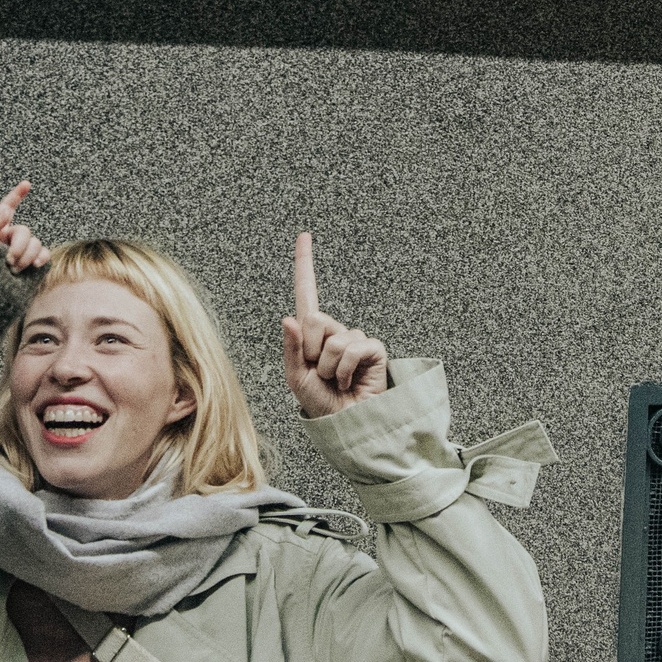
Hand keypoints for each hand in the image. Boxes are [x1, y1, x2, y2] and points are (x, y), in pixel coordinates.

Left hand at [0, 180, 49, 271]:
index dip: (16, 195)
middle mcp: (12, 236)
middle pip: (25, 231)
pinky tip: (35, 265)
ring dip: (26, 256)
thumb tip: (7, 208)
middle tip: (8, 260)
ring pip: (36, 243)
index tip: (26, 184)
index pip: (7, 208)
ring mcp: (24, 249)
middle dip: (18, 246)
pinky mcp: (34, 262)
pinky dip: (41, 258)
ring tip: (13, 270)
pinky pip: (45, 253)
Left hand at [282, 233, 388, 418]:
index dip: (305, 264)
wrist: (348, 425)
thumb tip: (288, 317)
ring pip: (333, 339)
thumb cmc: (321, 405)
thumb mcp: (296, 379)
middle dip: (310, 351)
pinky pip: (353, 347)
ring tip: (335, 382)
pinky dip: (345, 369)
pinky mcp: (372, 348)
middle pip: (315, 319)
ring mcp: (354, 338)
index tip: (304, 235)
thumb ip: (291, 349)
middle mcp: (333, 331)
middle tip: (318, 373)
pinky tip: (349, 382)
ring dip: (327, 367)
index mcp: (311, 335)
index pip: (307, 293)